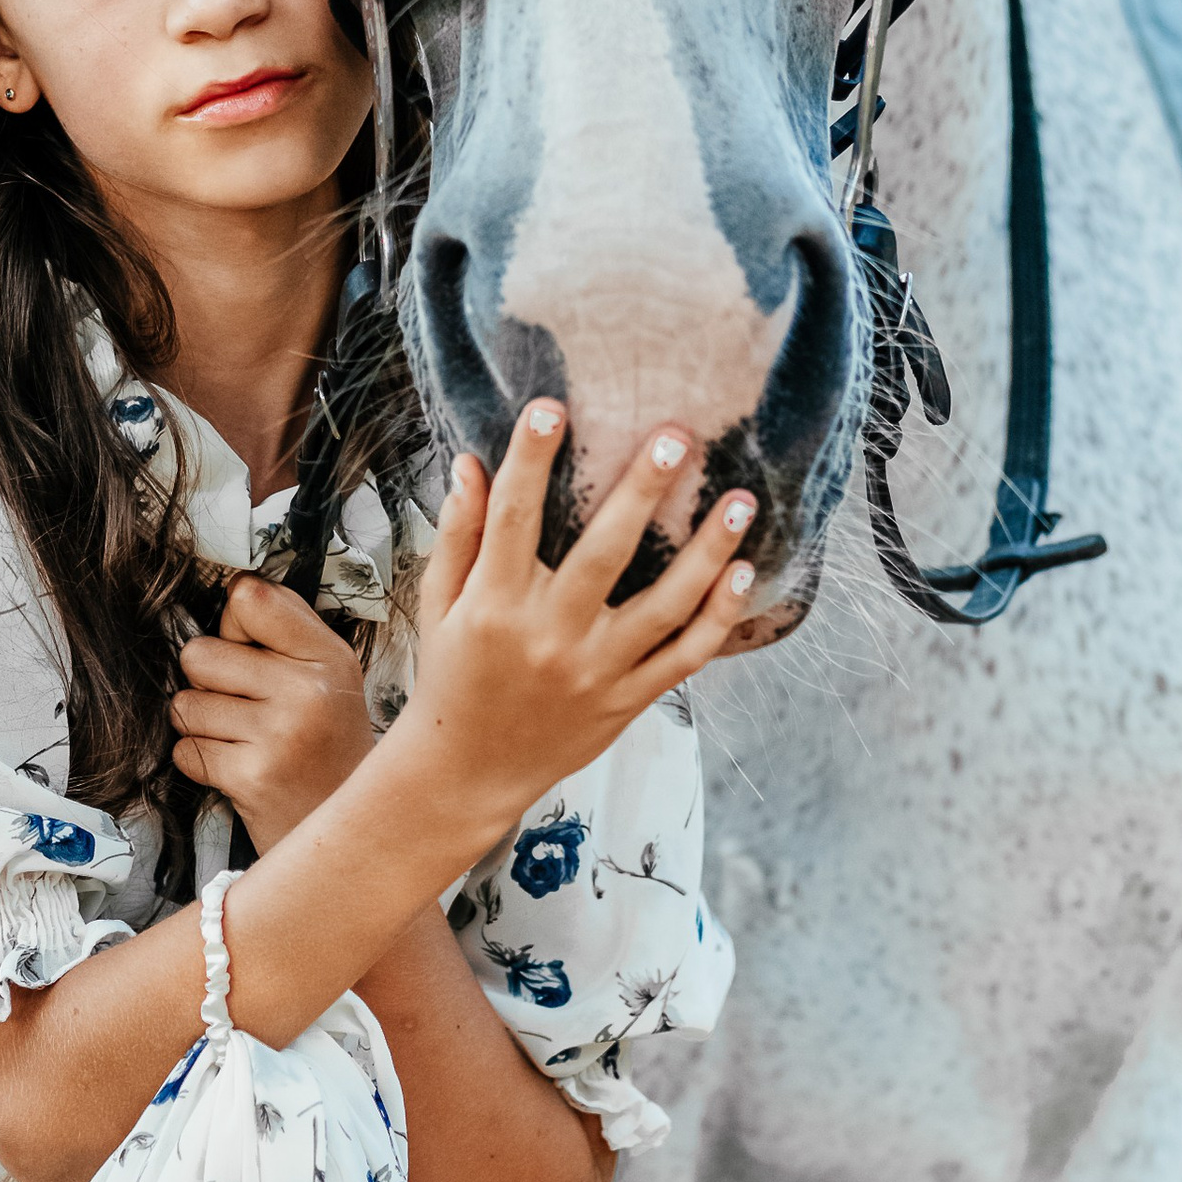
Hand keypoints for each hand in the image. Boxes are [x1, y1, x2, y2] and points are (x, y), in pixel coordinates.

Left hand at [169, 574, 380, 852]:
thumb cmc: (329, 747)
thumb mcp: (331, 678)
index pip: (249, 598)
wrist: (358, 831)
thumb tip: (231, 589)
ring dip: (202, 726)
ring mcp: (280, 734)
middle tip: (242, 706)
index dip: (232, 623)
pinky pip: (186, 749)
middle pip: (199, 653)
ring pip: (185, 704)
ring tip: (243, 740)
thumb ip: (286, 631)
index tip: (249, 650)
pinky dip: (202, 762)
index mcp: (327, 655)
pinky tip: (239, 769)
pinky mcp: (253, 777)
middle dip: (207, 682)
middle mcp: (307, 689)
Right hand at [392, 401, 756, 875]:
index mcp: (495, 605)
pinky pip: (685, 656)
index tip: (552, 409)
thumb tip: (470, 463)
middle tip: (677, 436)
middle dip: (643, 490)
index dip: (531, 459)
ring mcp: (595, 670)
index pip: (514, 518)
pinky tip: (743, 572)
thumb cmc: (452, 676)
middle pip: (605, 551)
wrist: (468, 771)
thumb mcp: (438, 605)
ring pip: (665, 604)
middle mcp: (549, 635)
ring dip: (709, 549)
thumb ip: (458, 534)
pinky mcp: (627, 699)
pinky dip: (718, 615)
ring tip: (741, 499)